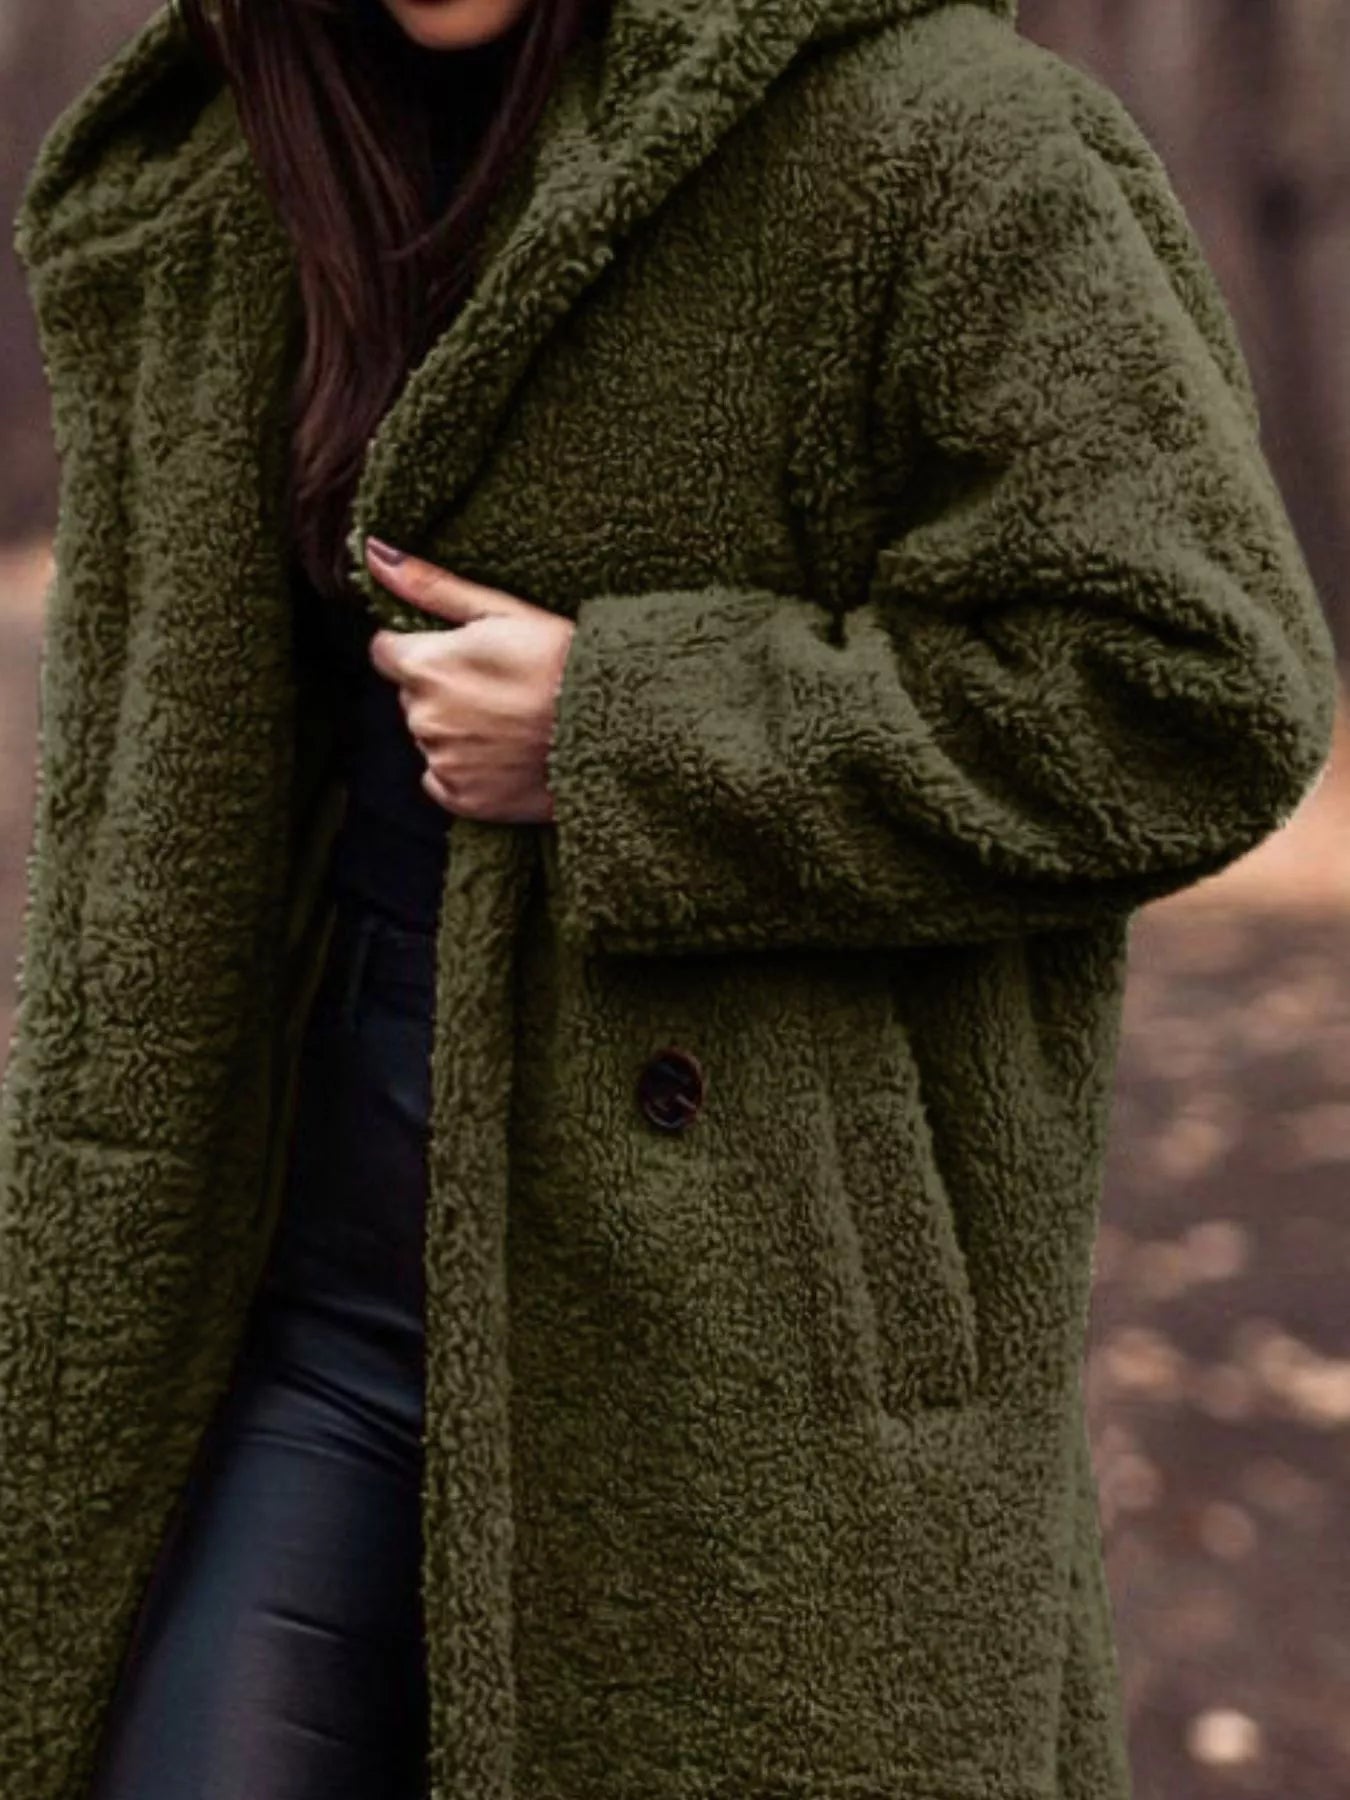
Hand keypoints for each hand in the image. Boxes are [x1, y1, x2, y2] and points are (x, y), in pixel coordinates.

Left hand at [363, 538, 574, 823]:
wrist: (615, 730)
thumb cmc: (565, 661)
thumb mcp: (504, 612)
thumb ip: (431, 586)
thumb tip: (372, 552)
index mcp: (426, 666)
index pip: (385, 651)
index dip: (422, 648)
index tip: (463, 653)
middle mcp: (423, 717)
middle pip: (411, 695)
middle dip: (441, 688)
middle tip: (498, 686)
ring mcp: (442, 762)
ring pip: (430, 736)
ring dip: (456, 728)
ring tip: (509, 720)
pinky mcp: (461, 798)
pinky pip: (443, 779)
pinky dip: (465, 768)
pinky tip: (505, 754)